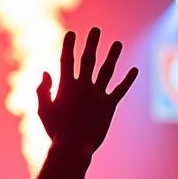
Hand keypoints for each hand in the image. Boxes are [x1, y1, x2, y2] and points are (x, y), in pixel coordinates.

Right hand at [37, 28, 136, 154]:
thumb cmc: (55, 130)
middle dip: (91, 43)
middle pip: (88, 60)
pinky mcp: (109, 105)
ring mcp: (97, 95)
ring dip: (112, 56)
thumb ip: (43, 90)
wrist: (72, 148)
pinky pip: (120, 90)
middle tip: (95, 30)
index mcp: (65, 86)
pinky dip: (128, 80)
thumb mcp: (43, 110)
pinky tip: (134, 70)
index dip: (68, 46)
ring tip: (117, 44)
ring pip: (106, 70)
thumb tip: (45, 72)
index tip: (71, 33)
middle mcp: (83, 86)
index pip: (66, 60)